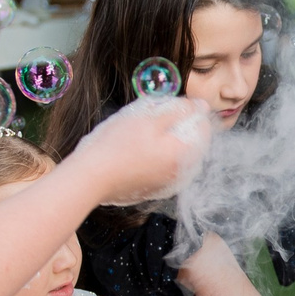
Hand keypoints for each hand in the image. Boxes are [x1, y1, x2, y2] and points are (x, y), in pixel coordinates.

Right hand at [71, 95, 214, 204]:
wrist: (89, 178)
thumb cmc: (116, 145)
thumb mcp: (147, 118)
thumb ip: (179, 111)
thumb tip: (202, 106)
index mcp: (184, 155)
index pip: (204, 128)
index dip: (190, 111)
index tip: (170, 106)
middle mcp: (181, 174)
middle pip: (191, 142)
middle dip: (177, 127)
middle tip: (153, 117)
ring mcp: (167, 184)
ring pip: (176, 155)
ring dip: (166, 141)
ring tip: (141, 133)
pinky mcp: (153, 190)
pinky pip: (163, 168)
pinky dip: (156, 156)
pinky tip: (136, 150)